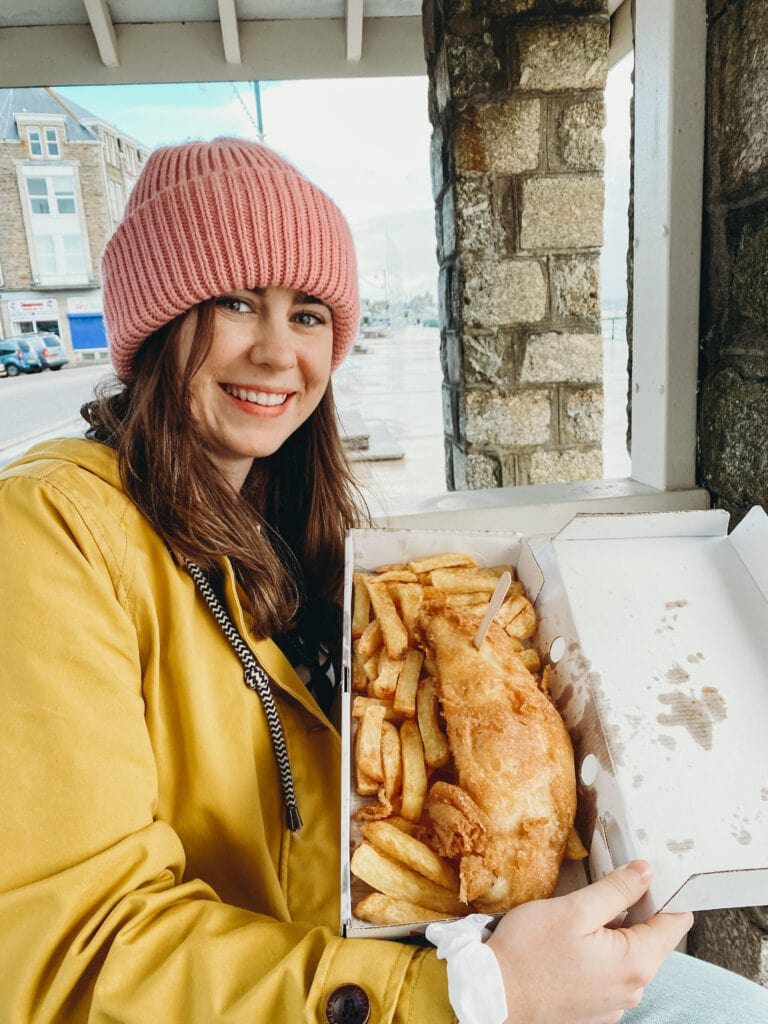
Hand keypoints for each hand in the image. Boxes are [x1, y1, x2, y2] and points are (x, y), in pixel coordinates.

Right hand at [486, 861, 692, 1023]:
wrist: (493, 997)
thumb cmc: (530, 952)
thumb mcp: (574, 909)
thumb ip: (616, 890)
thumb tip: (646, 872)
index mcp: (635, 963)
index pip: (675, 922)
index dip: (665, 892)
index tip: (645, 873)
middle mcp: (633, 990)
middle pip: (652, 939)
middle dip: (633, 912)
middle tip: (601, 891)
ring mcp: (614, 1005)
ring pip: (629, 957)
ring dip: (614, 934)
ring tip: (579, 920)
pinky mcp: (595, 1012)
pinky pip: (610, 976)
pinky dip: (599, 957)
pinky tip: (571, 948)